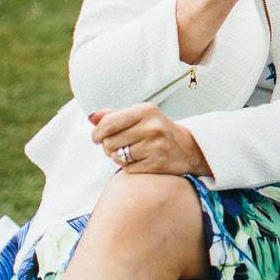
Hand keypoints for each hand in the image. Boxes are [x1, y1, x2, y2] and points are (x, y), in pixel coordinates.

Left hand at [89, 104, 211, 176]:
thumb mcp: (140, 116)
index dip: (97, 133)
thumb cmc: (157, 130)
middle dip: (108, 147)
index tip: (98, 137)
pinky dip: (129, 166)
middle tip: (119, 145)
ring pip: (117, 156)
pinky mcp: (156, 163)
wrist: (188, 148)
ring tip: (131, 152)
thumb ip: (115, 115)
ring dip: (118, 157)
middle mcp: (152, 127)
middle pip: (109, 142)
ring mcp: (155, 146)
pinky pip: (127, 168)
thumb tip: (92, 117)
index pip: (107, 123)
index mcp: (146, 111)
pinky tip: (141, 160)